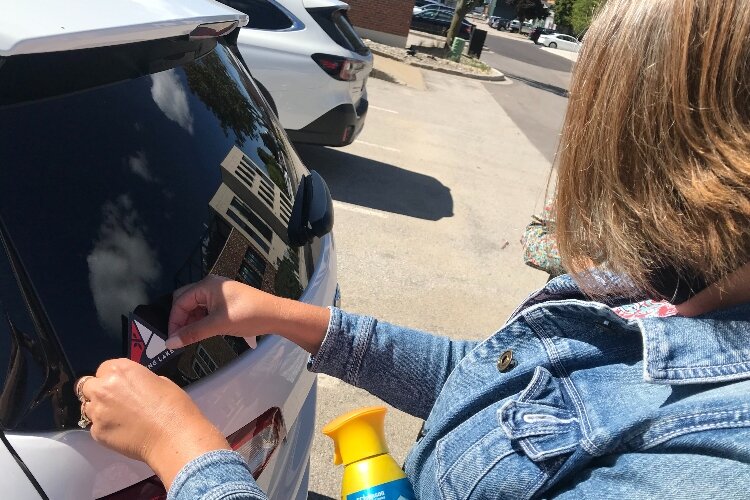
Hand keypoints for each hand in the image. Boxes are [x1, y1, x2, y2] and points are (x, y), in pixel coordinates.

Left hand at [78, 359, 228, 487]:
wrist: (173, 436)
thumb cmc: (174, 407)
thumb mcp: (161, 381)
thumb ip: (139, 381)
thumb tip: (134, 388)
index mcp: (121, 370)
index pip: (103, 368)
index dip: (112, 377)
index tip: (120, 385)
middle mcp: (104, 388)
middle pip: (87, 386)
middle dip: (98, 391)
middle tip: (115, 401)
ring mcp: (97, 411)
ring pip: (87, 407)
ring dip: (98, 409)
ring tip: (118, 418)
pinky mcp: (97, 432)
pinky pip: (94, 427)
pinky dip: (105, 428)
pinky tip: (122, 431)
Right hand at [168, 275, 330, 354]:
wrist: (275, 315)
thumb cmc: (248, 315)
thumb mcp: (218, 325)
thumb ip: (192, 333)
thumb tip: (170, 342)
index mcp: (206, 285)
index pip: (179, 301)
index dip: (174, 320)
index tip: (172, 338)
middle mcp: (210, 286)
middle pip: (185, 301)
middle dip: (180, 320)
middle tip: (179, 338)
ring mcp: (218, 293)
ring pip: (195, 307)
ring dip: (191, 322)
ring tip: (191, 338)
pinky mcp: (225, 302)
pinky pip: (206, 310)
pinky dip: (201, 321)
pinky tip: (202, 332)